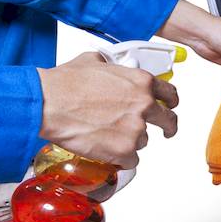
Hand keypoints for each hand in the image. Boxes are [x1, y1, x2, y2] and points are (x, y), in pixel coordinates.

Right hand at [36, 52, 178, 168]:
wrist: (50, 103)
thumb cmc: (66, 84)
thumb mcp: (93, 61)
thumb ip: (110, 65)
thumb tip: (107, 65)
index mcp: (141, 82)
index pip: (170, 93)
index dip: (171, 102)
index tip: (170, 107)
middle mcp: (144, 105)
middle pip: (169, 121)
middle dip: (167, 127)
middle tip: (165, 132)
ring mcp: (136, 129)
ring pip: (144, 141)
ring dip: (130, 140)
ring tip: (108, 135)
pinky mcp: (124, 150)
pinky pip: (131, 160)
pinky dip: (120, 158)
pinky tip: (105, 149)